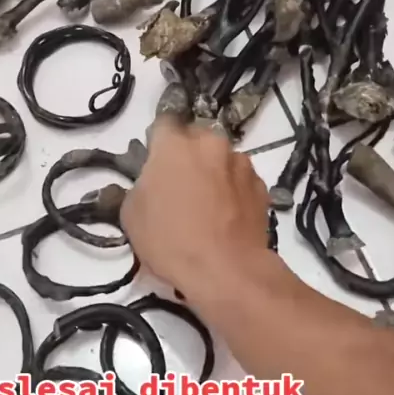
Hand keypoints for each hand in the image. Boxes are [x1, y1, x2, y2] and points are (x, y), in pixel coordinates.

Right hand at [120, 116, 269, 296]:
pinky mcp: (261, 185)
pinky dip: (232, 190)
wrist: (227, 271)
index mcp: (175, 144)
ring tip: (207, 205)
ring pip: (220, 158)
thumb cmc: (171, 241)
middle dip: (187, 156)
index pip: (162, 123)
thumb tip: (150, 181)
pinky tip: (226, 217)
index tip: (154, 164)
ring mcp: (240, 163)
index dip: (157, 142)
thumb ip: (139, 185)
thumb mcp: (132, 215)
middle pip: (195, 138)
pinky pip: (240, 180)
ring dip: (212, 172)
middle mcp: (211, 143)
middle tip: (178, 188)